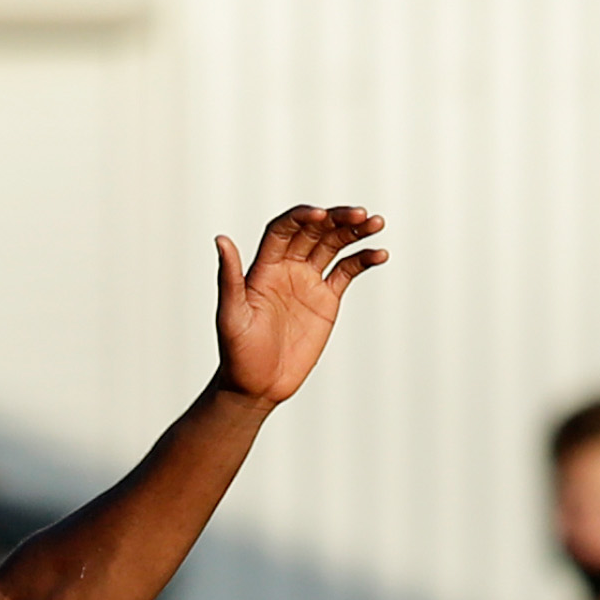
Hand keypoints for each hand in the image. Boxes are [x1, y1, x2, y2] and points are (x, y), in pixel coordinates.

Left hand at [211, 205, 387, 407]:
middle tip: (360, 214)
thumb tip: (220, 239)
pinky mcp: (326, 299)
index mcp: (263, 268)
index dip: (302, 217)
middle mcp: (287, 268)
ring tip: (376, 223)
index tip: (321, 214)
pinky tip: (379, 254)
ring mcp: (308, 282)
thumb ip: (229, 277)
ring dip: (355, 232)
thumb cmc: (236, 352)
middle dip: (337, 219)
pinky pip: (347, 271)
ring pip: (334, 246)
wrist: (257, 385)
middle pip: (314, 231)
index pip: (284, 229)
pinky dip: (363, 259)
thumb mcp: (231, 314)